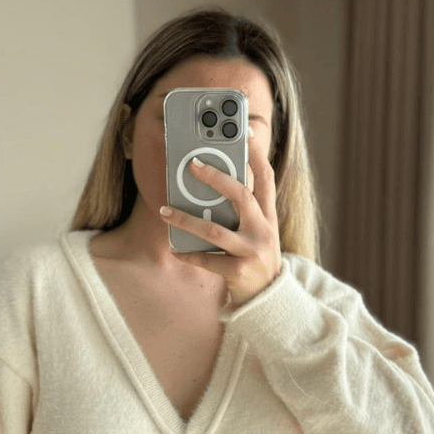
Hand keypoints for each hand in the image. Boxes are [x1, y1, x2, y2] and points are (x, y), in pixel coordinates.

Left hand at [160, 127, 281, 308]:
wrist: (269, 301)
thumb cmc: (255, 260)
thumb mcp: (257, 233)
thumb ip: (243, 212)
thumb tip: (212, 187)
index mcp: (268, 217)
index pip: (266, 178)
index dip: (256, 154)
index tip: (245, 132)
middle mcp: (264, 230)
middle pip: (240, 195)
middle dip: (215, 177)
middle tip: (191, 165)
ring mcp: (252, 251)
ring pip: (214, 230)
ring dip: (185, 219)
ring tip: (164, 211)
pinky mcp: (239, 272)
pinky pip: (206, 259)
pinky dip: (188, 254)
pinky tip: (175, 250)